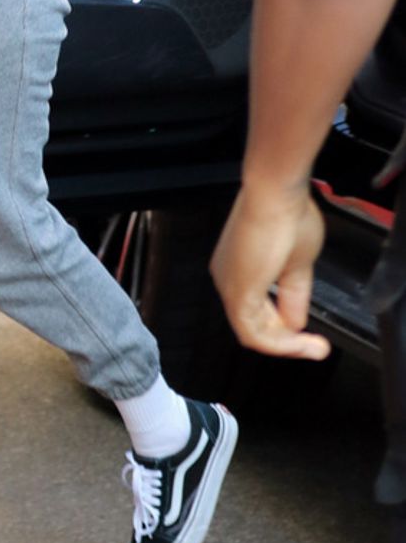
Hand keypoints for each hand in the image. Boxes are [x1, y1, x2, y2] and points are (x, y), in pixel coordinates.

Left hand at [210, 182, 330, 360]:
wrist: (277, 193)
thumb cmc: (286, 214)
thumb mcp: (298, 264)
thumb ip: (294, 296)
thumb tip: (296, 324)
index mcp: (239, 268)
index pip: (256, 311)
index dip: (283, 329)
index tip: (310, 337)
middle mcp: (228, 278)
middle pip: (253, 325)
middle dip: (286, 342)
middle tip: (315, 347)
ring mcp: (229, 286)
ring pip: (253, 333)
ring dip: (286, 346)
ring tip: (314, 348)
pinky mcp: (238, 292)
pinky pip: (254, 332)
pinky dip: (280, 344)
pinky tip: (303, 343)